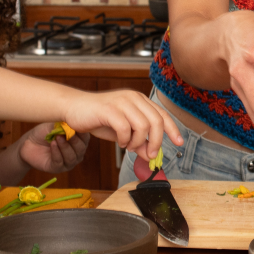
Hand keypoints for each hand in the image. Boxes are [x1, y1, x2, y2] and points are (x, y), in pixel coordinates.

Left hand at [17, 122, 90, 173]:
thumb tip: (73, 121)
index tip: (77, 124)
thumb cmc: (44, 133)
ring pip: (71, 157)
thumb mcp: (55, 125)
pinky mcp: (56, 168)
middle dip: (74, 140)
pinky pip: (59, 162)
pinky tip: (52, 144)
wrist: (28, 143)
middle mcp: (76, 153)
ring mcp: (67, 162)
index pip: (85, 138)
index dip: (83, 132)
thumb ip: (65, 124)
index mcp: (78, 142)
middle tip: (67, 132)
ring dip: (65, 147)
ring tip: (57, 138)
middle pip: (81, 149)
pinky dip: (56, 152)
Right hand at [61, 90, 181, 162]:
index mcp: (139, 100)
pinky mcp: (109, 109)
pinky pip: (125, 127)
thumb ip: (138, 141)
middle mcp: (133, 98)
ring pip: (143, 125)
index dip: (173, 129)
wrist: (74, 108)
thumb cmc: (99, 119)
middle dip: (156, 141)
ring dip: (138, 142)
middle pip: (156, 121)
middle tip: (150, 154)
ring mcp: (122, 102)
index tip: (179, 142)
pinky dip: (125, 139)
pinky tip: (120, 142)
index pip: (162, 114)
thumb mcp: (123, 132)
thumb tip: (150, 155)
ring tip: (129, 146)